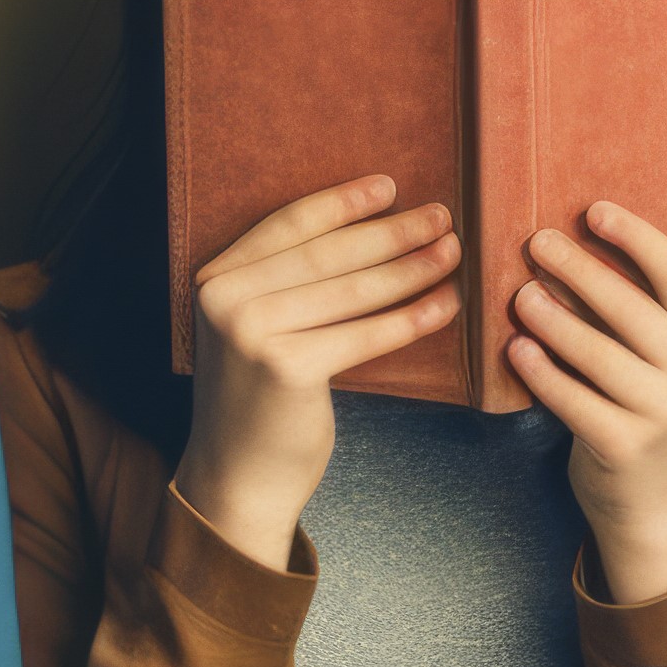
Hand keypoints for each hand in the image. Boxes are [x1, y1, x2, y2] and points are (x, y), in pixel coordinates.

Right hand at [169, 177, 462, 562]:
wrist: (238, 479)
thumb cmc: (258, 403)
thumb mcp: (252, 330)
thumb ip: (282, 285)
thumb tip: (366, 234)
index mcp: (214, 278)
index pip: (289, 226)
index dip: (343, 203)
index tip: (390, 187)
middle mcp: (225, 299)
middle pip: (327, 254)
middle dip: (392, 232)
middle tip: (441, 217)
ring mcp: (251, 332)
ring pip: (351, 290)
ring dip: (411, 269)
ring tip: (452, 254)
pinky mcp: (286, 366)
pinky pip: (364, 334)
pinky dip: (410, 319)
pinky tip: (444, 306)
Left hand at [507, 202, 666, 602]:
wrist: (656, 500)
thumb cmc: (646, 408)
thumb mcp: (659, 358)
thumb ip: (632, 310)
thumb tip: (568, 246)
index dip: (634, 236)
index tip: (592, 210)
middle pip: (631, 306)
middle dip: (579, 270)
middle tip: (536, 243)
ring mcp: (664, 411)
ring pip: (598, 352)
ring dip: (553, 319)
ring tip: (520, 295)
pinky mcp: (626, 445)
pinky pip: (574, 399)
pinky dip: (542, 372)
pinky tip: (516, 349)